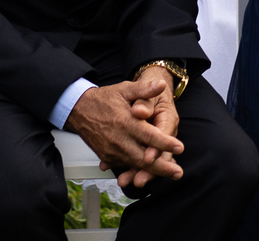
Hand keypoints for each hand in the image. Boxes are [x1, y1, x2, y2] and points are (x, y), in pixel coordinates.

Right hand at [66, 77, 183, 188]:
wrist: (79, 110)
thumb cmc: (104, 99)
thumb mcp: (124, 89)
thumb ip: (144, 89)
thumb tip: (162, 84)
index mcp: (126, 122)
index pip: (149, 136)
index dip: (165, 143)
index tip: (180, 148)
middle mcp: (119, 140)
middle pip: (143, 159)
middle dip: (162, 168)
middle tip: (178, 173)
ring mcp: (112, 151)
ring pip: (135, 166)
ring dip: (152, 173)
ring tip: (169, 174)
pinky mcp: (107, 156)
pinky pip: (125, 165)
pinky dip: (138, 170)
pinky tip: (150, 172)